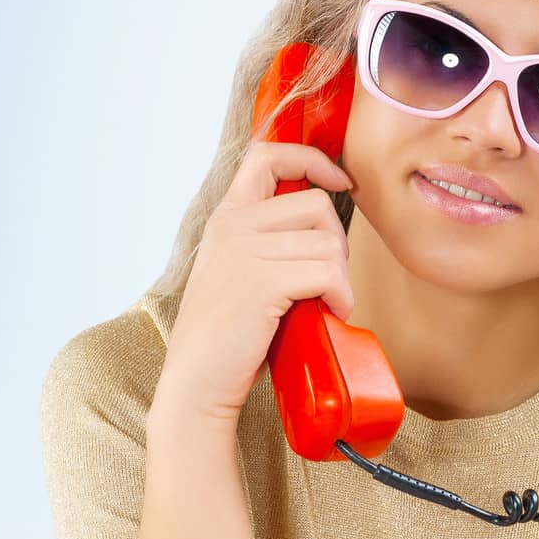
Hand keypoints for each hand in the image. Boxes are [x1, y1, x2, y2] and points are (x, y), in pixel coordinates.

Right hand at [150, 140, 354, 428]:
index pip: (268, 155)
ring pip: (328, 242)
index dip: (312, 159)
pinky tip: (331, 313)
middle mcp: (232, 226)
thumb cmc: (228, 340)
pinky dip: (341, 296)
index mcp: (226, 219)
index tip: (340, 180)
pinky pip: (328, 273)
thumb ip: (269, 246)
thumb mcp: (240, 276)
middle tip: (329, 281)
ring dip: (341, 277)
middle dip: (338, 243)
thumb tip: (325, 233)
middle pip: (316, 204)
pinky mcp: (262, 283)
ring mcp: (245, 252)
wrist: (197, 384)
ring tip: (325, 303)